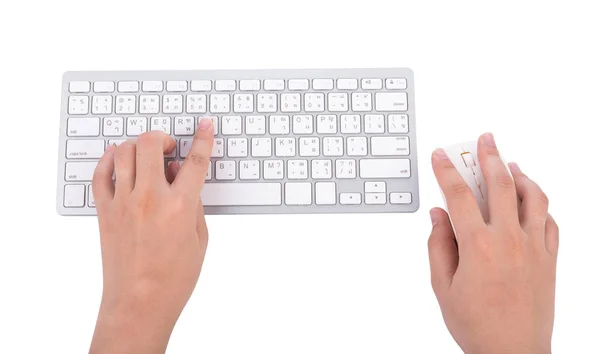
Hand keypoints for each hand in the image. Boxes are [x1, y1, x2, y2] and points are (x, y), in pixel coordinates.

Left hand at [88, 118, 214, 353]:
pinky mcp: (104, 211)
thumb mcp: (199, 240)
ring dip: (137, 145)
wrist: (139, 303)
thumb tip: (185, 181)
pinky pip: (100, 173)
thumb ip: (194, 205)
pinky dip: (108, 160)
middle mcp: (149, 199)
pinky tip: (118, 159)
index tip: (205, 127)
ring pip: (124, 152)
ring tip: (146, 155)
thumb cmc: (173, 279)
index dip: (203, 139)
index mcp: (180, 206)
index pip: (195, 161)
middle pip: (151, 145)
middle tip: (169, 147)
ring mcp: (123, 203)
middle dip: (163, 137)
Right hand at [427, 133, 558, 353]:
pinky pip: (550, 220)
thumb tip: (438, 216)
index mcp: (478, 246)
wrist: (513, 353)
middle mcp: (509, 240)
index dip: (447, 171)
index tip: (441, 156)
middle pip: (500, 184)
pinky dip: (541, 204)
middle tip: (485, 139)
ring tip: (511, 163)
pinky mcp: (550, 258)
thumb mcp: (443, 286)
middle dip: (490, 156)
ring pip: (533, 197)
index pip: (459, 195)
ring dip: (521, 174)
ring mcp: (534, 247)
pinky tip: (532, 199)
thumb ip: (438, 245)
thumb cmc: (477, 324)